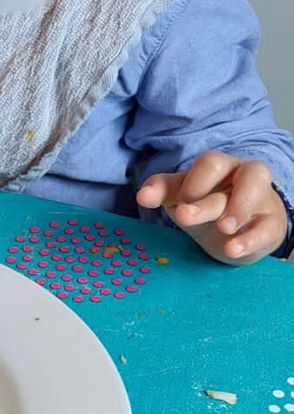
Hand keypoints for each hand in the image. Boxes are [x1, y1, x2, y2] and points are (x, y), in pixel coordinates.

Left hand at [137, 151, 287, 263]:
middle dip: (206, 198)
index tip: (178, 203)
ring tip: (224, 228)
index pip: (210, 163)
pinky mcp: (272, 224)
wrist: (242, 232)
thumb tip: (142, 196)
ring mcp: (261, 199)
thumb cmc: (210, 205)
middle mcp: (243, 176)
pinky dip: (250, 239)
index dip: (193, 181)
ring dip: (238, 207)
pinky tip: (232, 250)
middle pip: (230, 176)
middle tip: (184, 216)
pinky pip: (268, 227)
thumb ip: (163, 191)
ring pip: (255, 189)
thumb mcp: (185, 198)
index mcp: (220, 167)